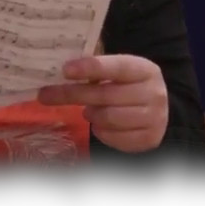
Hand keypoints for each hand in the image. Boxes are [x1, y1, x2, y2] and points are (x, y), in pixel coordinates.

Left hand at [37, 54, 167, 152]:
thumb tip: (61, 72)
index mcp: (145, 70)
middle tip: (46, 95)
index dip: (90, 67)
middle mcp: (153, 93)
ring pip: (108, 118)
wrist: (159, 112)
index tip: (65, 70)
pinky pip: (113, 138)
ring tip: (88, 111)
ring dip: (91, 114)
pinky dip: (101, 131)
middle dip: (72, 94)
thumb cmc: (130, 87)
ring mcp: (154, 118)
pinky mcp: (148, 139)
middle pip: (106, 95)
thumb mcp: (121, 72)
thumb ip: (98, 70)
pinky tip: (100, 124)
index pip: (117, 67)